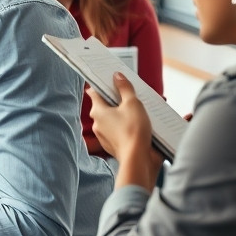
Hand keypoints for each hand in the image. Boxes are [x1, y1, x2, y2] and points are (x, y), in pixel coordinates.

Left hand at [88, 73, 163, 189]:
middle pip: (106, 105)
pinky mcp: (115, 144)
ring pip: (114, 118)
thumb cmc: (134, 130)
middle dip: (118, 99)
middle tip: (131, 94)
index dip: (101, 84)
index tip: (109, 79)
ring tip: (140, 109)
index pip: (94, 92)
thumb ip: (125, 88)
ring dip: (125, 113)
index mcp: (98, 111)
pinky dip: (129, 126)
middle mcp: (98, 123)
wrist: (139, 159)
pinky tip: (141, 124)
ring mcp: (106, 135)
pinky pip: (121, 130)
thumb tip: (117, 76)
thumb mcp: (132, 103)